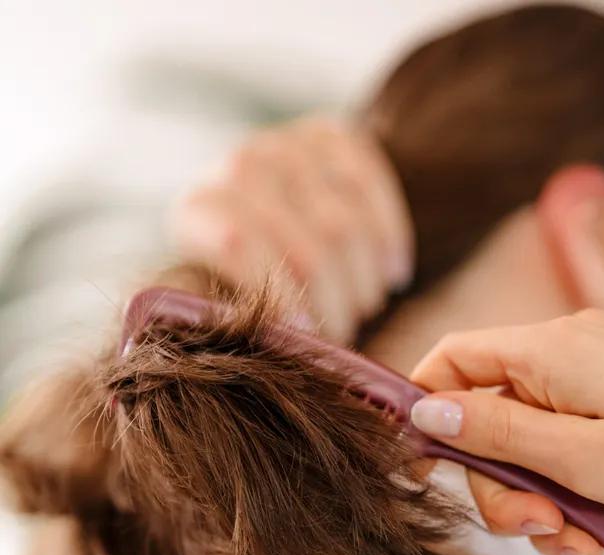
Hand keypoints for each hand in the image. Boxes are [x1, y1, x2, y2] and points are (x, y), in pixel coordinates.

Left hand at [171, 116, 412, 342]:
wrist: (279, 212)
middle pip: (306, 245)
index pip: (241, 245)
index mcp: (199, 208)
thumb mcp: (234, 297)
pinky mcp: (334, 134)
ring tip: (366, 302)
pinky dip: (391, 238)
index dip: (282, 298)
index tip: (308, 339)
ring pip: (345, 224)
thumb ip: (249, 319)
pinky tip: (395, 272)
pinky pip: (374, 188)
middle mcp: (239, 164)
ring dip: (365, 279)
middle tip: (346, 331)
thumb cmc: (256, 278)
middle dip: (335, 301)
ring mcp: (288, 143)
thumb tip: (283, 361)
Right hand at [407, 310, 603, 531]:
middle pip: (493, 410)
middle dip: (502, 481)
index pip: (456, 357)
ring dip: (542, 496)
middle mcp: (575, 347)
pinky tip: (601, 531)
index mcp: (555, 348)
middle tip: (537, 531)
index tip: (426, 470)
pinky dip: (574, 484)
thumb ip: (497, 433)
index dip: (427, 409)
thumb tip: (426, 410)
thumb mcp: (579, 458)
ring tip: (581, 542)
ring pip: (534, 435)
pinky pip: (574, 438)